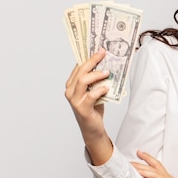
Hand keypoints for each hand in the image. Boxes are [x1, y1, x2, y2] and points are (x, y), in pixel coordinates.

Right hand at [64, 49, 112, 163]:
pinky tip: (107, 88)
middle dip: (92, 61)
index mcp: (71, 84)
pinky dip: (100, 90)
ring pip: (83, 81)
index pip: (78, 66)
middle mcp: (70, 91)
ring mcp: (74, 100)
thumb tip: (106, 64)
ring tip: (107, 72)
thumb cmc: (93, 107)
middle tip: (103, 53)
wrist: (92, 128)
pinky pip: (91, 95)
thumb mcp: (94, 90)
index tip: (99, 49)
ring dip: (96, 75)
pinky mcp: (82, 108)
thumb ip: (96, 80)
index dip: (88, 57)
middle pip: (80, 71)